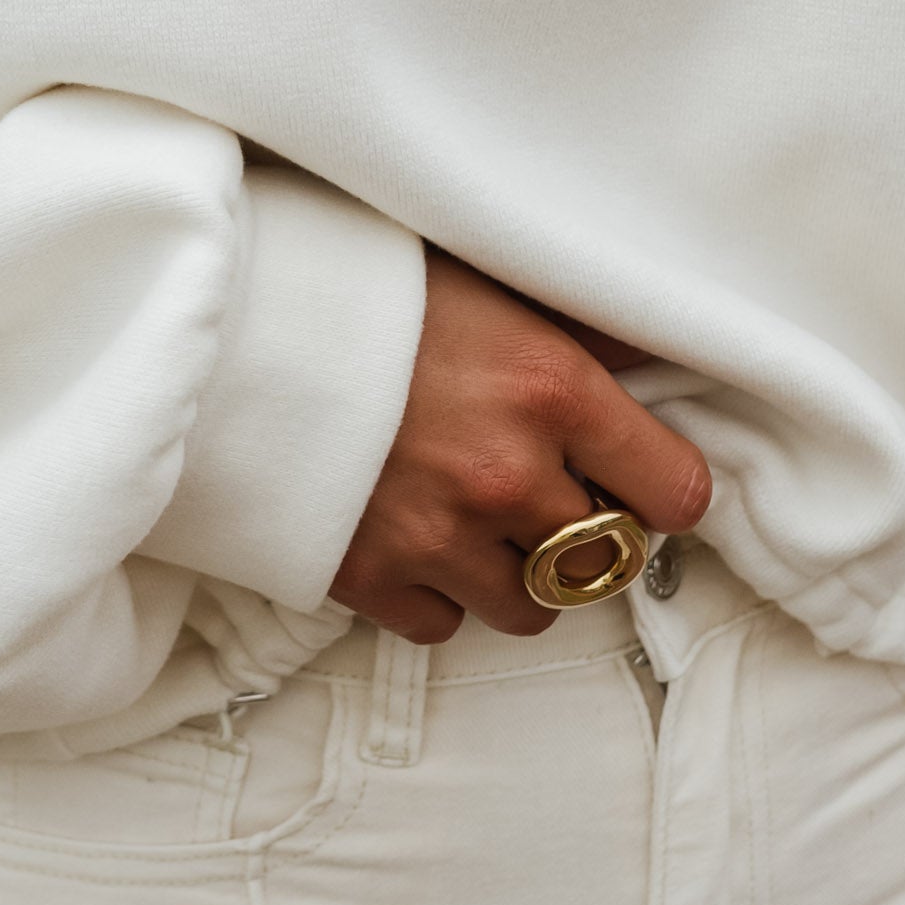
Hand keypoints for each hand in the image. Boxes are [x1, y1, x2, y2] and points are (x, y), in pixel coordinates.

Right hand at [329, 252, 711, 644]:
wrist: (229, 320)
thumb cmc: (369, 288)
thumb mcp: (493, 279)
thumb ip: (585, 330)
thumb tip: (665, 354)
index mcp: (552, 388)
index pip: (675, 491)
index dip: (663, 490)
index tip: (642, 483)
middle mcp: (508, 473)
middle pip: (606, 558)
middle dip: (585, 530)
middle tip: (545, 490)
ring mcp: (438, 535)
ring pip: (530, 609)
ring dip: (517, 574)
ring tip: (478, 517)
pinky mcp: (370, 576)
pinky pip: (442, 625)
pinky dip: (438, 594)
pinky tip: (416, 534)